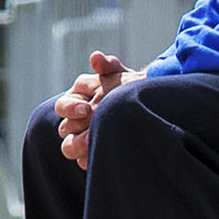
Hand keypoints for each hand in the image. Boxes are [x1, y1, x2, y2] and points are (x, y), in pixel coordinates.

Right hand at [57, 51, 132, 168]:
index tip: (86, 109)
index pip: (64, 106)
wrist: (153, 110)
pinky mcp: (92, 153)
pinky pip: (84, 160)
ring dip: (79, 145)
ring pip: (69, 146)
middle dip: (75, 128)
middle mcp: (77, 119)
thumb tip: (95, 57)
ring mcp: (83, 137)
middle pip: (64, 127)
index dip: (72, 108)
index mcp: (78, 99)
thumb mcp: (123, 77)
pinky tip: (105, 156)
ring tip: (94, 145)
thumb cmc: (133, 90)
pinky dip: (91, 159)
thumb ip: (109, 67)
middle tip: (93, 130)